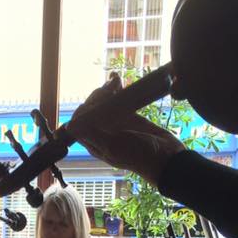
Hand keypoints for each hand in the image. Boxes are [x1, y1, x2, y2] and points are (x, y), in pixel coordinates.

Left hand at [70, 73, 185, 185]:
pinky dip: (116, 89)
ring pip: (103, 102)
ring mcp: (114, 123)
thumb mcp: (114, 147)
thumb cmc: (139, 156)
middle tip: (112, 88)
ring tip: (116, 82)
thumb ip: (93, 135)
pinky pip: (118, 100)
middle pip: (90, 108)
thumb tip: (71, 126)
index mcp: (93, 142)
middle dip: (98, 96)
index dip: (85, 108)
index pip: (79, 121)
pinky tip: (118, 80)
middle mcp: (101, 132)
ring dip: (106, 90)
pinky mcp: (128, 116)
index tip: (98, 100)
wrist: (166, 157)